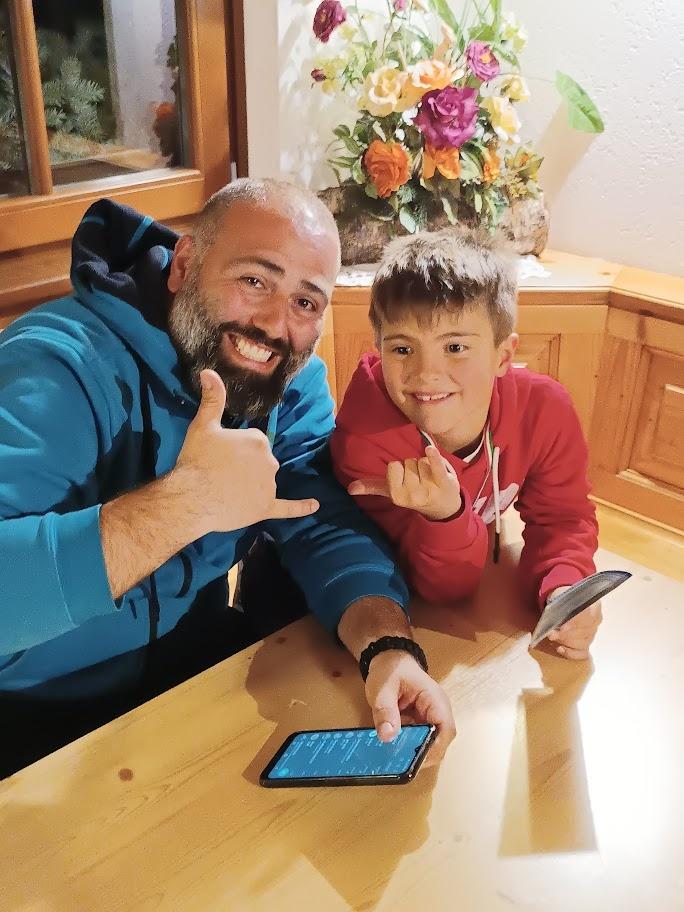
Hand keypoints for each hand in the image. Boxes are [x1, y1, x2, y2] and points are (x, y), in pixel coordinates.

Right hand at [173, 369, 318, 534]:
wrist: (192, 498)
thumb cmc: (197, 460)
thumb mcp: (202, 425)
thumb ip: (212, 399)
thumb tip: (209, 372)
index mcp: (259, 439)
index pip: (254, 441)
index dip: (236, 449)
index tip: (221, 455)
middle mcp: (270, 460)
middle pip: (261, 461)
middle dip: (245, 466)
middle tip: (221, 472)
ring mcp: (270, 485)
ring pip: (266, 481)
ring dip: (254, 484)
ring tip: (228, 490)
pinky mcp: (266, 507)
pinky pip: (288, 507)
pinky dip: (301, 507)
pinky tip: (314, 506)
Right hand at [348, 446, 460, 520]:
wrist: (443, 508)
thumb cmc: (415, 494)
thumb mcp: (393, 492)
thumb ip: (372, 487)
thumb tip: (350, 488)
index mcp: (397, 495)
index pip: (394, 465)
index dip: (401, 468)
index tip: (406, 478)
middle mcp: (412, 494)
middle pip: (408, 461)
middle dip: (414, 467)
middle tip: (420, 480)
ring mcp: (429, 489)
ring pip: (421, 460)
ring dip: (427, 466)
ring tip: (431, 478)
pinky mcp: (445, 483)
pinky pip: (436, 466)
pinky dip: (434, 457)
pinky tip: (430, 450)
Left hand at [364, 650, 455, 765]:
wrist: (388, 660)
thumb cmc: (390, 669)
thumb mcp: (382, 688)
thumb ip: (385, 710)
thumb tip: (387, 736)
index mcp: (434, 700)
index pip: (446, 729)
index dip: (435, 748)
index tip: (417, 760)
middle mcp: (437, 711)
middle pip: (439, 742)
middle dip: (422, 755)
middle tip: (402, 764)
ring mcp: (429, 719)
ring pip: (429, 744)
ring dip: (414, 752)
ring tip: (395, 760)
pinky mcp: (419, 723)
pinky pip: (418, 740)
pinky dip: (407, 747)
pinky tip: (393, 751)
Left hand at [546, 586, 602, 659]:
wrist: (563, 603)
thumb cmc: (564, 599)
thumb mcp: (562, 594)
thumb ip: (562, 601)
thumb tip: (557, 615)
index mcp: (594, 607)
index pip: (589, 618)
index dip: (576, 623)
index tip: (563, 627)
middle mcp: (595, 622)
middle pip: (585, 633)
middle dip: (566, 634)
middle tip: (551, 633)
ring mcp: (591, 635)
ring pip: (583, 643)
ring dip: (566, 642)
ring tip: (553, 637)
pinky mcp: (585, 644)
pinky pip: (582, 653)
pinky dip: (571, 653)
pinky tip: (560, 649)